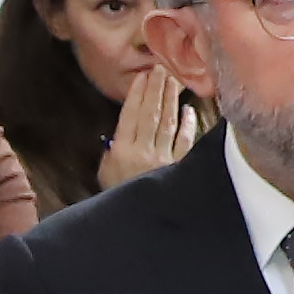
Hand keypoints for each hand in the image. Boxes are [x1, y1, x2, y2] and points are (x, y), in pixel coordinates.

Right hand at [98, 72, 199, 191]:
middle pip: (151, 113)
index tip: (142, 76)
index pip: (130, 115)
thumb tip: (120, 132)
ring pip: (168, 123)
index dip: (137, 94)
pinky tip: (189, 111)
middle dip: (155, 88)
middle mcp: (143, 152)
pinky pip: (186, 142)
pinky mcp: (179, 168)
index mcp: (122, 151)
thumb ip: (111, 151)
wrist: (136, 225)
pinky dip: (188, 125)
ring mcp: (163, 159)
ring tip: (172, 80)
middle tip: (160, 68)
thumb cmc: (117, 196)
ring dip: (170, 99)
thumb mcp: (105, 174)